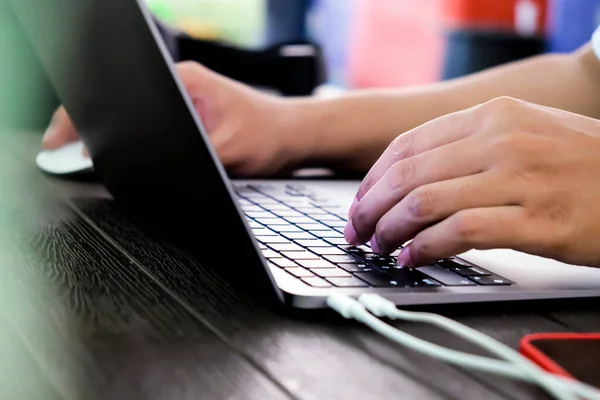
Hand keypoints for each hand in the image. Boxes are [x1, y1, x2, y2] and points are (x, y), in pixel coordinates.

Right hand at [42, 62, 305, 175]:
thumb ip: (186, 158)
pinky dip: (138, 140)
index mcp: (186, 82)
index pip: (122, 92)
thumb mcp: (226, 153)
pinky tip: (131, 154)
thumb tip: (142, 167)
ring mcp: (187, 98)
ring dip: (117, 134)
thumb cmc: (271, 137)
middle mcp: (183, 85)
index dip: (86, 117)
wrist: (296, 137)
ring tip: (99, 156)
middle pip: (123, 102)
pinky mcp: (194, 114)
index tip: (66, 140)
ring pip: (138, 115)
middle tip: (72, 152)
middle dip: (95, 128)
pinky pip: (156, 124)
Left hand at [345, 97, 599, 268]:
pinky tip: (413, 258)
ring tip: (381, 247)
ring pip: (424, 203)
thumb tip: (409, 177)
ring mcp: (520, 178)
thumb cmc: (580, 164)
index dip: (372, 180)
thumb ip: (468, 146)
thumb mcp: (524, 133)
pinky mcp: (536, 220)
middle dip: (370, 209)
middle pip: (407, 176)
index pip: (407, 146)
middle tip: (358, 232)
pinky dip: (425, 249)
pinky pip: (459, 233)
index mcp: (493, 116)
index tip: (359, 203)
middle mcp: (501, 140)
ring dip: (390, 231)